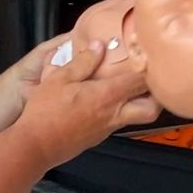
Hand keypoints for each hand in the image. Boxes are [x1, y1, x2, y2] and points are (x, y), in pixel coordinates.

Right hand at [11, 39, 161, 168]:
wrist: (36, 145)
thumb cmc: (45, 111)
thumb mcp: (59, 78)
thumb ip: (82, 61)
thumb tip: (99, 46)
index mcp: (107, 96)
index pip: (140, 82)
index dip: (148, 69)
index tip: (148, 58)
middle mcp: (114, 114)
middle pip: (151, 109)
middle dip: (156, 96)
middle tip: (148, 80)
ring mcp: (107, 129)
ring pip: (137, 118)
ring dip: (138, 104)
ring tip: (129, 88)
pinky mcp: (98, 137)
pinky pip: (118, 123)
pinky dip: (119, 112)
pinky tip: (105, 102)